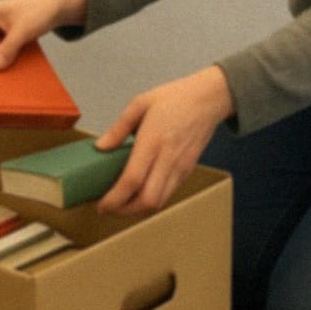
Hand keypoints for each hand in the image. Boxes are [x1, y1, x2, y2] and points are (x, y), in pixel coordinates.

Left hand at [95, 66, 234, 215]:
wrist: (209, 99)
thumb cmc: (173, 98)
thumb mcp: (140, 103)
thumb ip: (119, 128)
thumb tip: (100, 147)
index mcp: (153, 141)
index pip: (133, 180)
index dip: (115, 198)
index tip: (101, 205)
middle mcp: (168, 159)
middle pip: (147, 201)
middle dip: (124, 211)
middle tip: (107, 208)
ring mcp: (181, 168)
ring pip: (159, 202)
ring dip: (137, 210)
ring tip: (120, 204)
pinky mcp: (188, 171)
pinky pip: (168, 194)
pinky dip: (151, 201)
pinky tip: (139, 193)